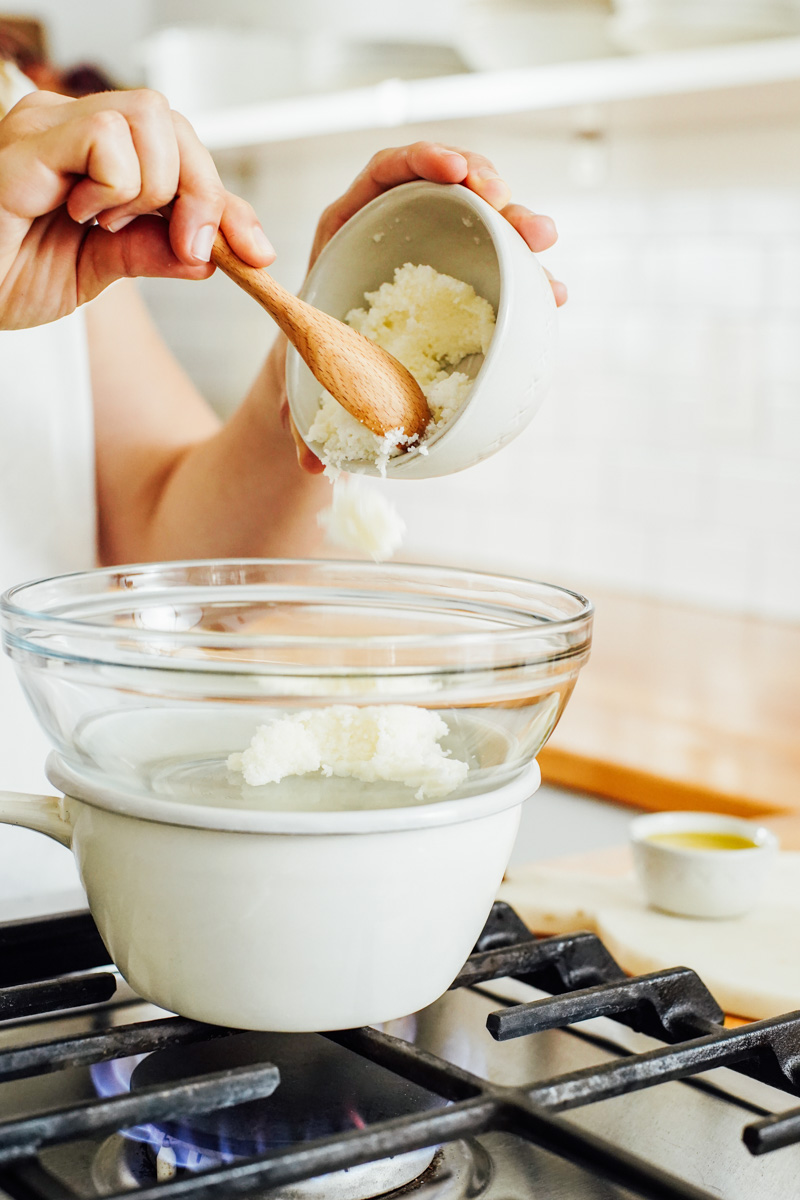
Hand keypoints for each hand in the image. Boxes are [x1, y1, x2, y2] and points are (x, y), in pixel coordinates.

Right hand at [0, 89, 274, 329]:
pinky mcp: (26, 146)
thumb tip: (212, 255)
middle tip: (187, 247)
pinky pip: (103, 138)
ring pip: (148, 118)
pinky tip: (80, 213)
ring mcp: (48, 128)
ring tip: (103, 223)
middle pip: (173, 123)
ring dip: (151, 188)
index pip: (181, 152)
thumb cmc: (9, 275)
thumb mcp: (99, 271)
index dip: (226, 202)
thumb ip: (152, 253)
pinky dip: (115, 185)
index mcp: (95, 154)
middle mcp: (71, 128)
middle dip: (203, 193)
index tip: (256, 253)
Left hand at [288, 140, 566, 471]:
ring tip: (541, 241)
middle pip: (449, 186)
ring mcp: (437, 248)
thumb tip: (310, 463)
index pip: (387, 172)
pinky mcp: (466, 275)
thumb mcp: (305, 377)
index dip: (421, 159)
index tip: (452, 168)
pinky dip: (527, 271)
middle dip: (488, 185)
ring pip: (484, 219)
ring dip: (519, 221)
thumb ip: (303, 408)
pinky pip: (500, 260)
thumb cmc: (312, 363)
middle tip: (512, 209)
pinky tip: (551, 291)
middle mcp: (397, 230)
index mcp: (348, 229)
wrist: (330, 375)